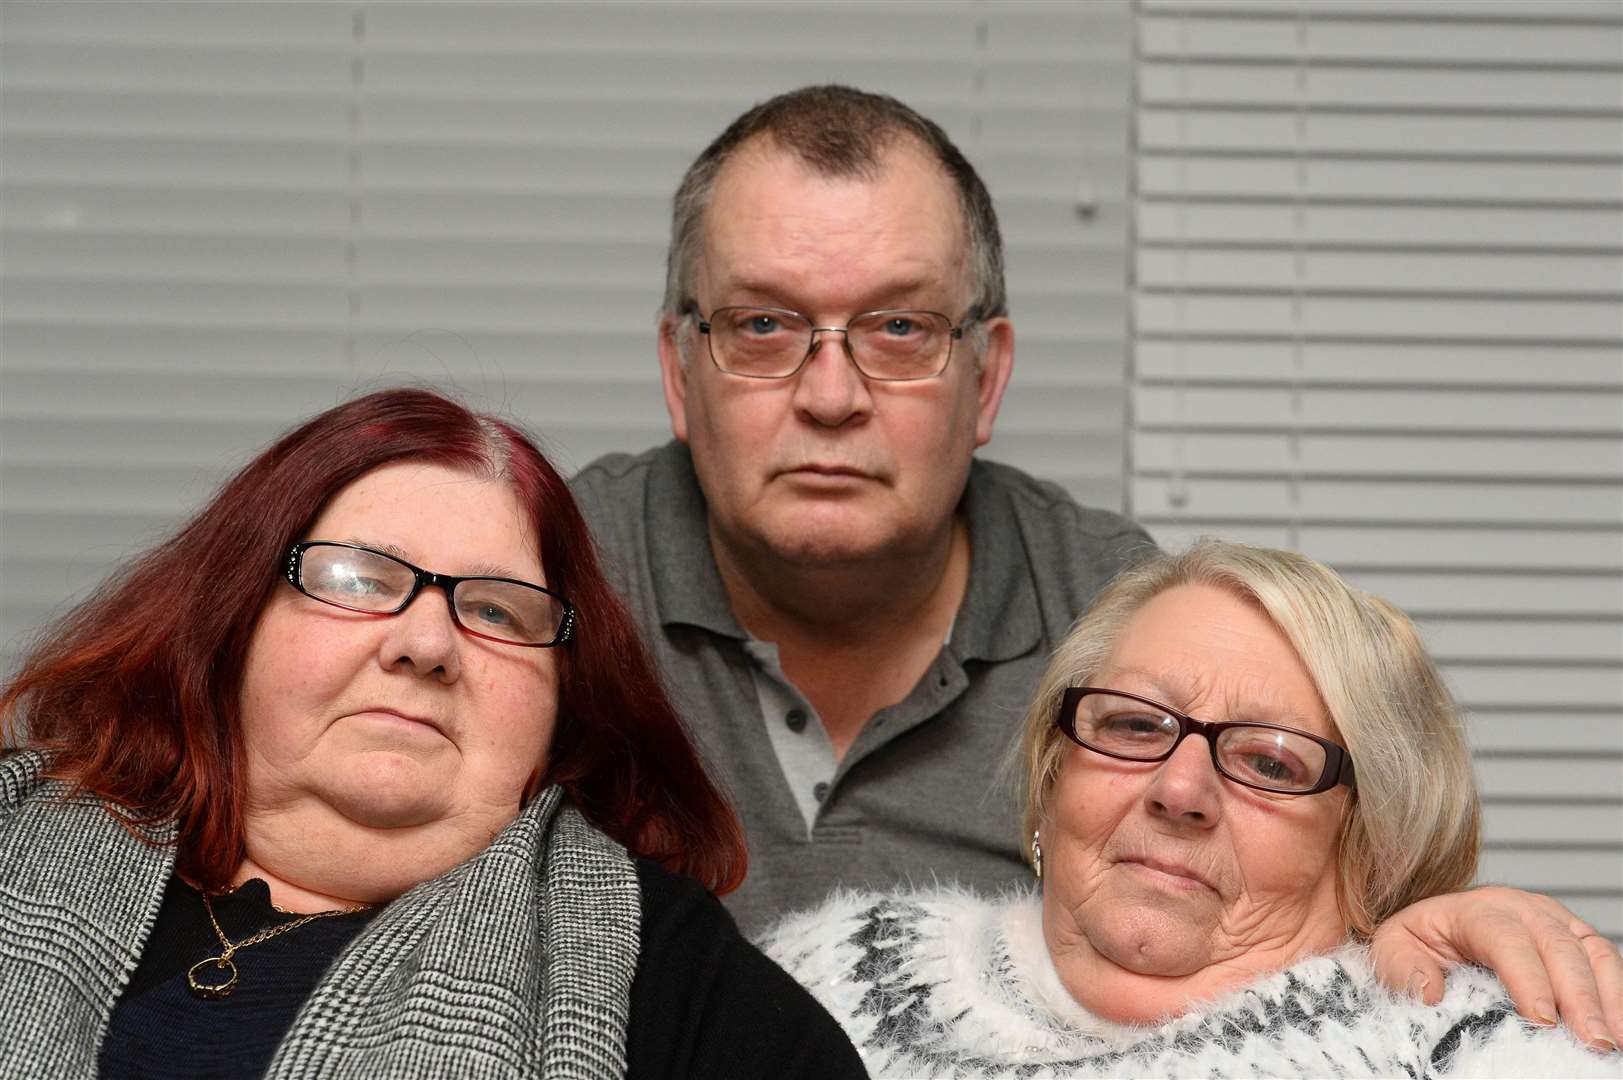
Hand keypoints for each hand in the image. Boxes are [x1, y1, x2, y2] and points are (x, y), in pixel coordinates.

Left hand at [1371, 886, 1620, 1052]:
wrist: (1439, 927)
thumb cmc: (1420, 942)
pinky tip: (1620, 1028)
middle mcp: (1524, 909)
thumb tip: (1428, 992)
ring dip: (1607, 997)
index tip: (1541, 1019)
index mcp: (1477, 909)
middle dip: (1578, 996)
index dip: (1527, 977)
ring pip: (1592, 952)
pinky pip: (1608, 962)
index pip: (1506, 939)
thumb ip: (1402, 967)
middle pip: (1558, 947)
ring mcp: (1557, 922)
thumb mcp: (1393, 949)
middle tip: (1591, 1041)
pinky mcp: (1579, 940)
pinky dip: (1618, 995)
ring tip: (1611, 1041)